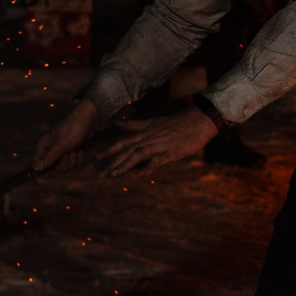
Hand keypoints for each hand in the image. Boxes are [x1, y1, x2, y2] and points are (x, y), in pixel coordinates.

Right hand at [32, 99, 101, 170]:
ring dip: (73, 159)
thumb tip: (36, 169)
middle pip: (52, 169)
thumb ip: (49, 157)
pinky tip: (80, 148)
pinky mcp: (69, 153)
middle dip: (64, 163)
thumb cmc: (74, 129)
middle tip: (70, 151)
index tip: (56, 169)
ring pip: (64, 168)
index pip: (36, 165)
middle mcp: (49, 150)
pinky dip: (78, 157)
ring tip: (76, 147)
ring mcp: (60, 152)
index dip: (45, 171)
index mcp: (42, 146)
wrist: (88, 119)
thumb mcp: (62, 144)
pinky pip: (72, 164)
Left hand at [97, 107, 218, 175]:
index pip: (123, 140)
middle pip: (126, 149)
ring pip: (138, 155)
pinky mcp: (171, 151)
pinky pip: (158, 160)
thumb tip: (116, 123)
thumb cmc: (177, 122)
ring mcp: (160, 144)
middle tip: (99, 173)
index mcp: (145, 131)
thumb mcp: (154, 122)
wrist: (199, 119)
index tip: (96, 156)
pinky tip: (140, 176)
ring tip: (112, 175)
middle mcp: (149, 137)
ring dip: (124, 165)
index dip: (109, 148)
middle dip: (111, 161)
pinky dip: (148, 167)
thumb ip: (135, 125)